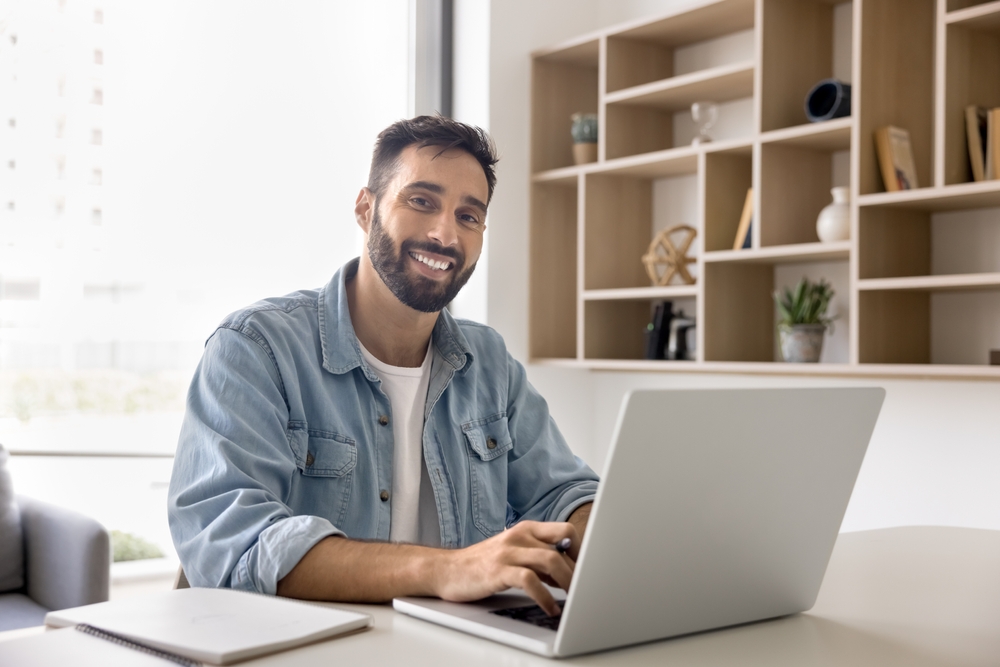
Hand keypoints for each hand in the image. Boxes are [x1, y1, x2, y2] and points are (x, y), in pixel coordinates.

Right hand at [432, 521, 578, 615]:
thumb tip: (569, 574)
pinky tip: (550, 607)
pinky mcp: (498, 570)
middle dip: (577, 571)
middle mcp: (519, 536)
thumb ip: (540, 561)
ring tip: (573, 599)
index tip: (587, 572)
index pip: (565, 531)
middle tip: (583, 590)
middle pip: (562, 546)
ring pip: (550, 559)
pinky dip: (545, 596)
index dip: (581, 551)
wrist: (446, 570)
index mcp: (526, 529)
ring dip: (567, 582)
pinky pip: (530, 580)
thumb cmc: (483, 565)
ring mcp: (508, 552)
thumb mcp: (515, 555)